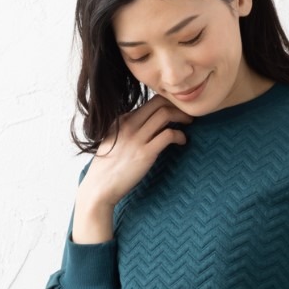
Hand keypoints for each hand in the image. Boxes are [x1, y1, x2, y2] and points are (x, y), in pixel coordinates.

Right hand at [76, 96, 194, 228]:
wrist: (99, 187)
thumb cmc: (107, 168)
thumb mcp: (113, 141)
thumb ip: (127, 130)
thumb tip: (146, 125)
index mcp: (122, 120)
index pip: (149, 103)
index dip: (166, 105)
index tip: (176, 112)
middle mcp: (129, 125)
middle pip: (158, 102)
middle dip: (176, 105)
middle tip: (187, 113)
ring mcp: (137, 138)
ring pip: (165, 114)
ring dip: (181, 116)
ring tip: (189, 123)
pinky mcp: (145, 153)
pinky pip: (168, 135)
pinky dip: (180, 135)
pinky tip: (182, 141)